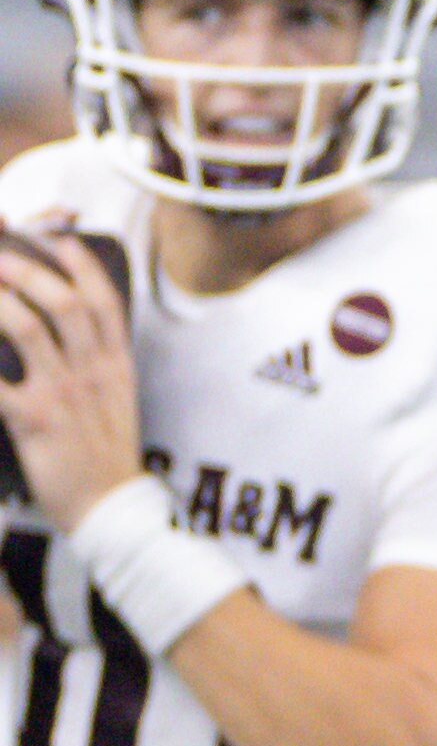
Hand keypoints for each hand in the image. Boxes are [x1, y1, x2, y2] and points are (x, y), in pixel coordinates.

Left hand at [0, 221, 144, 526]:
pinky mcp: (33, 419)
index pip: (103, 300)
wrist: (110, 510)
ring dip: (0, 299)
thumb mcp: (116, 400)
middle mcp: (92, 372)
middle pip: (64, 302)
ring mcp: (63, 394)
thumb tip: (74, 330)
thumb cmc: (105, 456)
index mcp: (115, 366)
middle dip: (26, 268)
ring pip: (29, 328)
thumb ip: (98, 361)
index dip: (80, 262)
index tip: (58, 235)